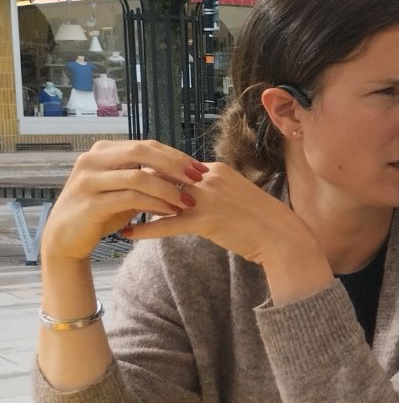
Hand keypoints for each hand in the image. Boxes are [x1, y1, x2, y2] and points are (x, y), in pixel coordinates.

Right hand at [42, 140, 205, 263]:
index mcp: (103, 151)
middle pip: (142, 152)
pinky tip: (171, 212)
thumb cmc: (101, 210)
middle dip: (175, 165)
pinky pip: (130, 199)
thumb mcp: (125, 189)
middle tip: (199, 179)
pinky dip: (154, 204)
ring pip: (138, 176)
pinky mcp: (90, 203)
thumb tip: (185, 172)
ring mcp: (88, 180)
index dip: (176, 156)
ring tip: (188, 201)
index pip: (147, 145)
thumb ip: (147, 177)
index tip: (200, 168)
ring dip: (168, 189)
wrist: (66, 236)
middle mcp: (92, 160)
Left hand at [121, 161, 311, 266]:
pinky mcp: (207, 220)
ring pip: (161, 197)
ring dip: (136, 204)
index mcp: (216, 170)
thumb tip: (187, 193)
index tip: (131, 179)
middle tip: (113, 192)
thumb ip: (211, 190)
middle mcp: (209, 178)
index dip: (151, 174)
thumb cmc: (260, 221)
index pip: (173, 166)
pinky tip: (128, 233)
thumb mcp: (235, 195)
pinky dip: (145, 228)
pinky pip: (168, 223)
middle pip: (162, 176)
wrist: (281, 237)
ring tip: (114, 211)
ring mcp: (208, 198)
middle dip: (137, 185)